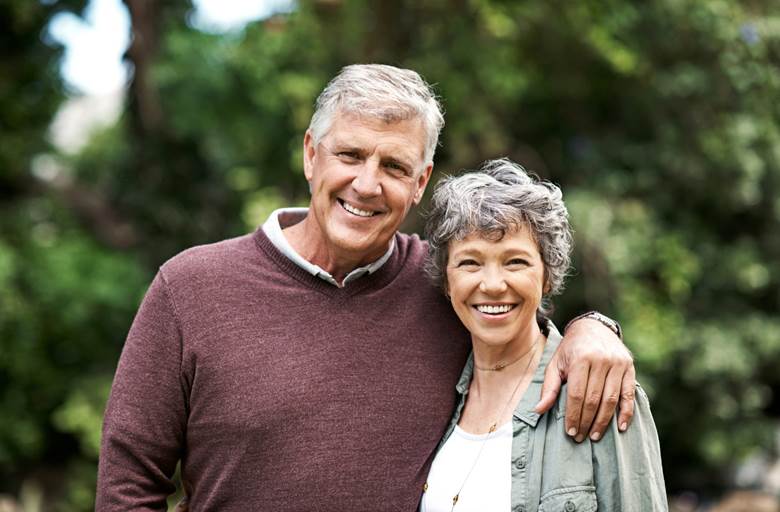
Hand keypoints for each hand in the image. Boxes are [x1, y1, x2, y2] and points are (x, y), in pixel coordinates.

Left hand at [534, 317, 634, 441]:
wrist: (593, 327)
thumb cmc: (570, 349)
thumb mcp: (555, 363)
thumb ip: (549, 387)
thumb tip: (539, 410)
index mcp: (580, 358)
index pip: (577, 394)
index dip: (573, 415)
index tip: (570, 432)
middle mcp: (601, 360)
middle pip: (594, 399)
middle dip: (587, 422)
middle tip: (581, 438)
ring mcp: (617, 364)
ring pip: (611, 399)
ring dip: (603, 421)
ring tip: (595, 436)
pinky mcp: (629, 367)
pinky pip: (629, 394)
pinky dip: (626, 412)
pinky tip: (620, 427)